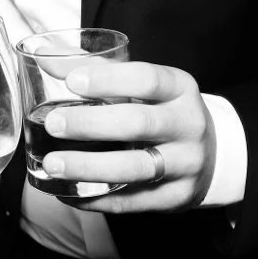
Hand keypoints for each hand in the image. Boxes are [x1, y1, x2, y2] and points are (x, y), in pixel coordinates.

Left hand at [31, 57, 217, 214]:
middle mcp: (188, 125)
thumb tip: (46, 56)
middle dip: (91, 124)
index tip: (72, 82)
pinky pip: (131, 202)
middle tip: (53, 123)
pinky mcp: (175, 198)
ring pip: (135, 168)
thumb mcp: (144, 85)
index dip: (108, 80)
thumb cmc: (163, 111)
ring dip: (89, 167)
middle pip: (139, 123)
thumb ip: (100, 70)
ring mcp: (185, 164)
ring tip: (52, 164)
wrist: (211, 155)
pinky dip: (95, 198)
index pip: (147, 79)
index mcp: (180, 89)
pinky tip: (67, 191)